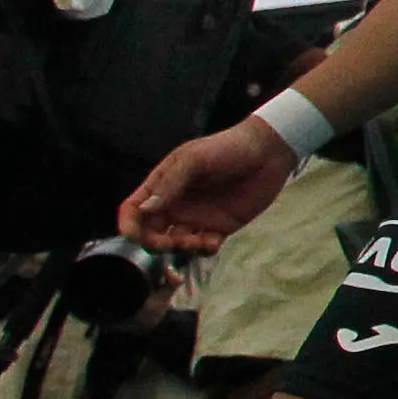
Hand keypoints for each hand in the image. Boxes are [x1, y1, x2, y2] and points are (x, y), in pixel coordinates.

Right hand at [122, 120, 295, 254]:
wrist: (268, 152)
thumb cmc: (227, 148)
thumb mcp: (194, 159)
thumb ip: (169, 184)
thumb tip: (145, 209)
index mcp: (161, 186)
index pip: (133, 210)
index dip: (128, 225)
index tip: (133, 236)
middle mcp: (175, 205)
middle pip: (150, 233)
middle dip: (155, 244)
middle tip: (172, 243)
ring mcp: (197, 217)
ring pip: (175, 244)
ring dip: (181, 249)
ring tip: (200, 241)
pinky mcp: (220, 227)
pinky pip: (204, 247)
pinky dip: (204, 250)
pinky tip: (213, 242)